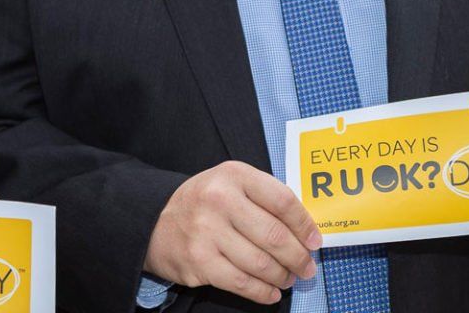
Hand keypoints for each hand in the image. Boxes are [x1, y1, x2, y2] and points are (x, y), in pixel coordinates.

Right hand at [144, 161, 321, 304]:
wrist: (153, 221)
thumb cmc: (204, 202)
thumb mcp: (231, 183)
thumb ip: (264, 198)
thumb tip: (304, 230)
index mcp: (234, 175)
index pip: (282, 201)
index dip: (304, 225)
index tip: (314, 241)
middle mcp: (220, 200)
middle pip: (275, 236)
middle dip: (298, 257)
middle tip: (307, 267)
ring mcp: (207, 232)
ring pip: (261, 263)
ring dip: (282, 276)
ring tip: (289, 278)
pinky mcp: (199, 262)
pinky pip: (242, 283)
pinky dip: (263, 292)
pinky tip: (271, 292)